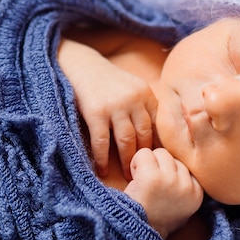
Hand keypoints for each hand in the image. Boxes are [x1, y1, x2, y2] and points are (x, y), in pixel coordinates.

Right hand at [58, 39, 156, 178]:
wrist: (80, 64)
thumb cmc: (107, 81)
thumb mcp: (131, 87)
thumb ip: (144, 106)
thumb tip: (157, 137)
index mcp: (145, 93)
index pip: (158, 124)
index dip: (160, 144)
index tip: (159, 160)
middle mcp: (134, 99)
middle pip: (145, 134)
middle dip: (144, 156)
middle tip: (143, 172)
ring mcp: (115, 106)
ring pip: (127, 140)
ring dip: (127, 160)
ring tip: (127, 174)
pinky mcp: (95, 112)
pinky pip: (102, 141)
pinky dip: (102, 158)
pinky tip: (102, 169)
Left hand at [124, 148, 203, 239]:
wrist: (137, 232)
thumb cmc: (156, 219)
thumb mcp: (182, 205)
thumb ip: (186, 185)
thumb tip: (182, 163)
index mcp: (198, 193)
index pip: (185, 166)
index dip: (170, 174)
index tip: (162, 189)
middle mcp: (187, 186)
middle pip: (173, 158)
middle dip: (160, 166)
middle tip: (150, 185)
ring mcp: (170, 180)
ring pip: (160, 152)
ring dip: (149, 163)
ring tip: (143, 181)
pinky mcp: (152, 176)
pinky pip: (144, 153)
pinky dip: (136, 162)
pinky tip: (134, 177)